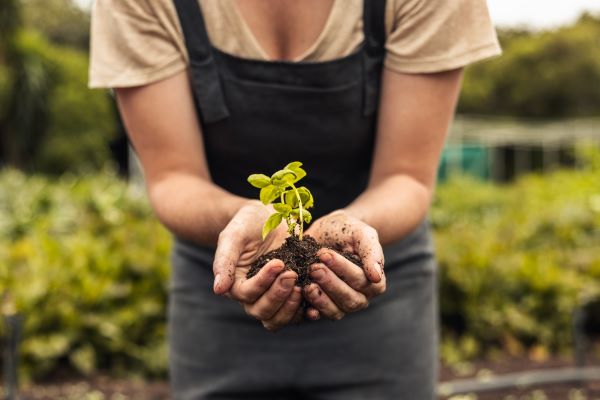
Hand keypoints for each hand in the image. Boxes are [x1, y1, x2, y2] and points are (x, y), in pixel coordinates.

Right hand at [213, 201, 301, 330]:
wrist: (269, 216)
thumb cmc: (247, 223)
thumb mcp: (233, 236)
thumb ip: (224, 260)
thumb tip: (218, 290)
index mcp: (236, 284)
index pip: (247, 294)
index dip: (263, 282)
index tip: (278, 263)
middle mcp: (254, 296)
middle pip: (262, 312)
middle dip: (278, 295)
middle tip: (292, 274)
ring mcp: (273, 297)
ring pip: (278, 319)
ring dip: (291, 307)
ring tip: (303, 286)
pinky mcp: (292, 295)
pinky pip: (298, 313)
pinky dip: (306, 310)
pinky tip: (316, 300)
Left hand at [302, 210, 385, 319]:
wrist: (326, 231)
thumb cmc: (347, 230)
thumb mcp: (361, 233)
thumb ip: (372, 252)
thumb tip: (376, 276)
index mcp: (374, 282)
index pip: (361, 281)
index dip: (343, 269)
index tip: (325, 254)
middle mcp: (360, 297)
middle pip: (350, 299)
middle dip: (330, 283)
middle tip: (314, 267)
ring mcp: (341, 304)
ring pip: (335, 311)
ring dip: (320, 299)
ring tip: (307, 284)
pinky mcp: (323, 307)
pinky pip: (319, 315)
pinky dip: (311, 310)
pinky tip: (302, 299)